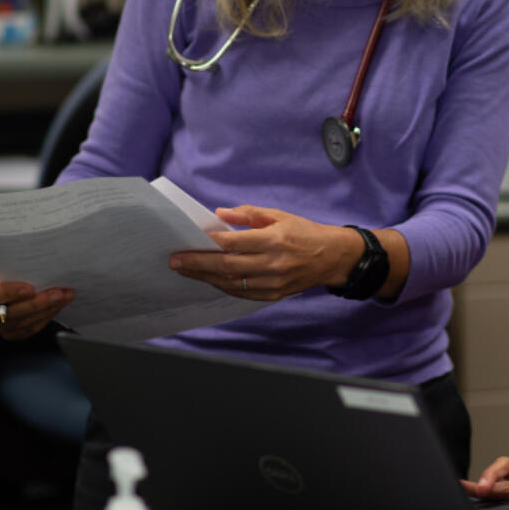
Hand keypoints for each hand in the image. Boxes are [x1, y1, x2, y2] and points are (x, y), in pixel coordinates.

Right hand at [0, 268, 73, 340]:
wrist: (7, 277)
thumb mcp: (7, 261)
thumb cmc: (6, 267)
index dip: (9, 293)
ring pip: (23, 322)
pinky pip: (29, 329)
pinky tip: (58, 306)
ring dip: (48, 309)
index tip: (30, 288)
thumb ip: (17, 264)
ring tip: (65, 296)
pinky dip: (46, 317)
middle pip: (10, 312)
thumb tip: (44, 263)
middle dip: (38, 302)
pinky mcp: (10, 332)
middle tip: (59, 293)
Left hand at [168, 205, 362, 300]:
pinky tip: (210, 279)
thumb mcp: (279, 215)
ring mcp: (274, 282)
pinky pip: (243, 293)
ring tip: (187, 271)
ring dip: (206, 278)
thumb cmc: (304, 232)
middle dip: (198, 264)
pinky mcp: (275, 294)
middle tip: (176, 261)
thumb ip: (248, 214)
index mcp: (274, 240)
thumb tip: (220, 214)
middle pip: (227, 266)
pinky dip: (224, 286)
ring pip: (232, 283)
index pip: (233, 244)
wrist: (332, 257)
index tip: (187, 243)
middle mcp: (273, 263)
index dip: (208, 244)